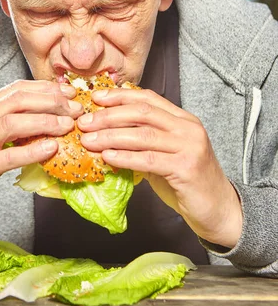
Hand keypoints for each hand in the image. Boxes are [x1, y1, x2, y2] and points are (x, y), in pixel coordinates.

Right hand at [0, 80, 80, 226]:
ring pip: (13, 122)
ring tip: (67, 125)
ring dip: (45, 120)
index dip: (45, 88)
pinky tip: (52, 148)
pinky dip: (33, 150)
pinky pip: (9, 155)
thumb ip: (8, 122)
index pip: (16, 89)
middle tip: (75, 108)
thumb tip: (47, 114)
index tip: (69, 93)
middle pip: (17, 100)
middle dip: (51, 101)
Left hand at [78, 88, 242, 248]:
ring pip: (143, 135)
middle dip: (109, 115)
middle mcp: (188, 128)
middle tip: (85, 122)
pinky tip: (108, 158)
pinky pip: (149, 160)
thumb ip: (143, 141)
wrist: (219, 210)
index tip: (96, 97)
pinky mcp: (187, 168)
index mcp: (183, 119)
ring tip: (89, 140)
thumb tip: (105, 133)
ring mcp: (189, 146)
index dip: (120, 96)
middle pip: (143, 113)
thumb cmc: (187, 181)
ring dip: (111, 136)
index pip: (148, 98)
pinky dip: (125, 157)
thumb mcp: (164, 154)